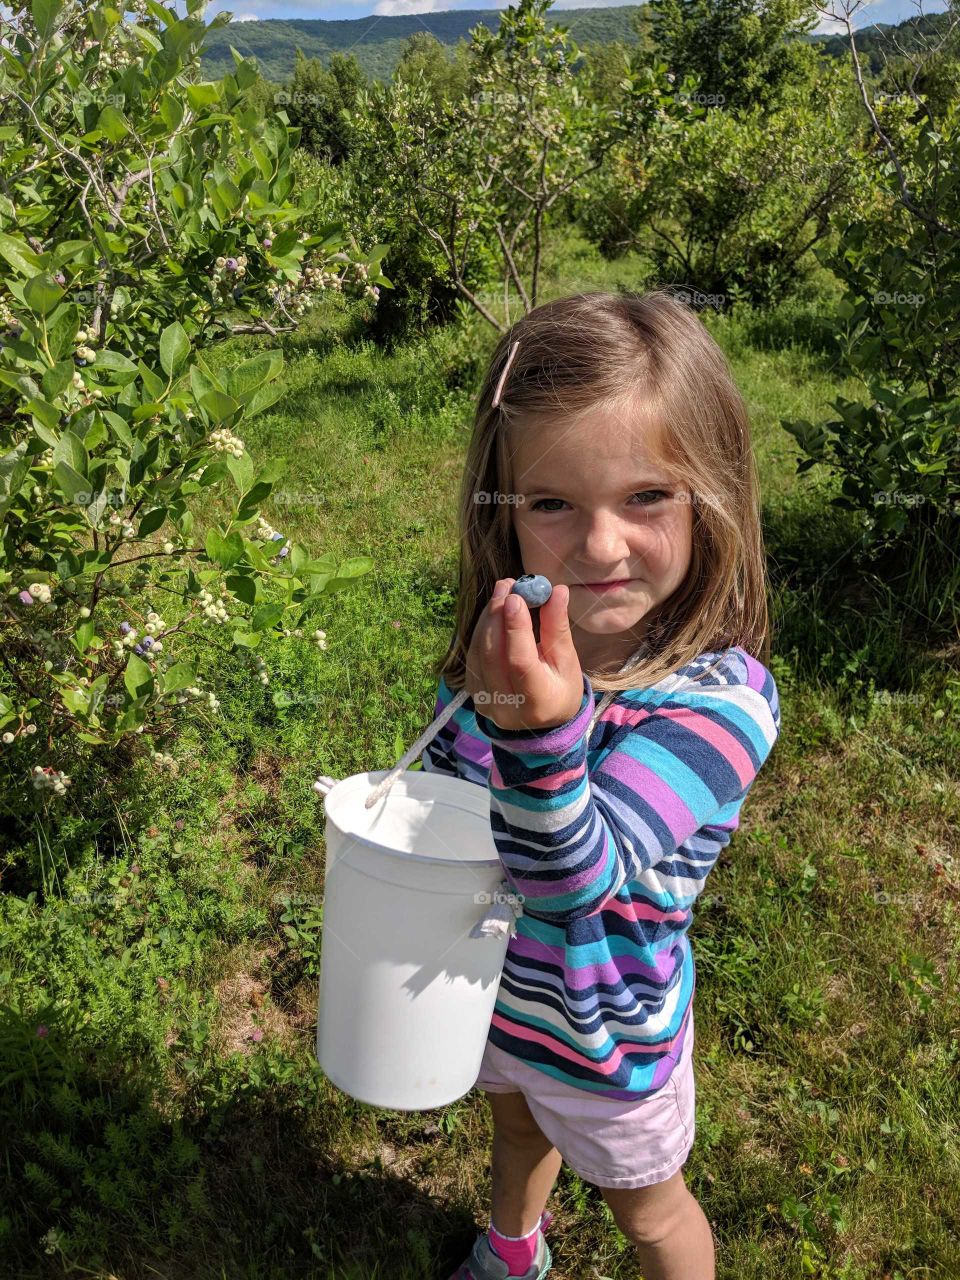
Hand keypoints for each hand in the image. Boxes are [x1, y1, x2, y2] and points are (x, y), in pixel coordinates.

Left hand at [465, 577, 584, 731]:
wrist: (543, 721)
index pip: (520, 662)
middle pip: (492, 656)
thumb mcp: (566, 660)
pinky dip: (482, 630)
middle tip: (507, 585)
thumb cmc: (560, 687)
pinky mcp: (473, 692)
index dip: (515, 629)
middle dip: (497, 616)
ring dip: (488, 618)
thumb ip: (557, 627)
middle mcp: (506, 706)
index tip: (516, 597)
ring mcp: (485, 701)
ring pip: (478, 653)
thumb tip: (556, 590)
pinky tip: (493, 612)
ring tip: (502, 591)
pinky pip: (473, 656)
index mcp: (537, 701)